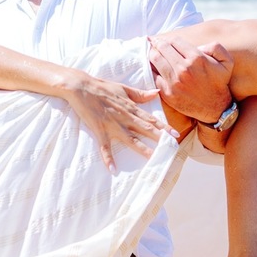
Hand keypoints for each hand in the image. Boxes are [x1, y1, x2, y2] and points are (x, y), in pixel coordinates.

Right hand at [58, 72, 176, 172]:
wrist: (80, 86)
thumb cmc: (101, 86)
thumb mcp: (123, 89)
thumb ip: (140, 94)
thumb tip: (156, 92)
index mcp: (130, 108)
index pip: (151, 119)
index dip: (164, 127)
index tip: (175, 135)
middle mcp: (124, 117)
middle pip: (145, 129)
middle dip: (159, 138)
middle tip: (172, 148)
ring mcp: (112, 124)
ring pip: (130, 139)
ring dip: (142, 148)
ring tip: (153, 158)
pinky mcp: (99, 129)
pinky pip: (104, 146)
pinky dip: (108, 158)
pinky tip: (112, 169)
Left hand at [148, 36, 233, 124]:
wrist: (215, 108)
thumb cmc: (220, 83)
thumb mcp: (227, 62)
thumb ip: (215, 47)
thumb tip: (198, 46)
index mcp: (197, 58)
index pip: (175, 41)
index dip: (169, 39)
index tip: (164, 39)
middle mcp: (184, 69)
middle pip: (163, 48)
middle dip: (157, 43)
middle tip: (154, 42)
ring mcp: (174, 81)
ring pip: (155, 59)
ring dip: (152, 53)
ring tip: (152, 52)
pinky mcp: (167, 93)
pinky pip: (154, 76)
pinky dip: (152, 69)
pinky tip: (152, 67)